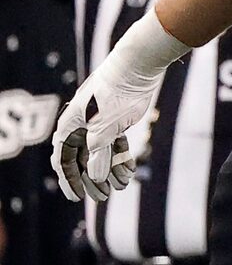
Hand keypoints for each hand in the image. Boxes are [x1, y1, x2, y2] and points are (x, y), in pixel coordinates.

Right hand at [52, 60, 158, 202]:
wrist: (136, 67)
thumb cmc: (116, 94)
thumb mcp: (107, 126)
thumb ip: (99, 152)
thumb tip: (96, 177)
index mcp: (70, 126)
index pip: (63, 160)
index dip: (69, 181)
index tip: (77, 198)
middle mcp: (81, 125)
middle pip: (81, 159)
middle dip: (92, 179)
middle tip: (103, 196)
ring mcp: (97, 122)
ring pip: (100, 153)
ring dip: (109, 170)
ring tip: (122, 186)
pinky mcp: (115, 119)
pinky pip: (114, 144)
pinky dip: (120, 158)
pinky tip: (129, 171)